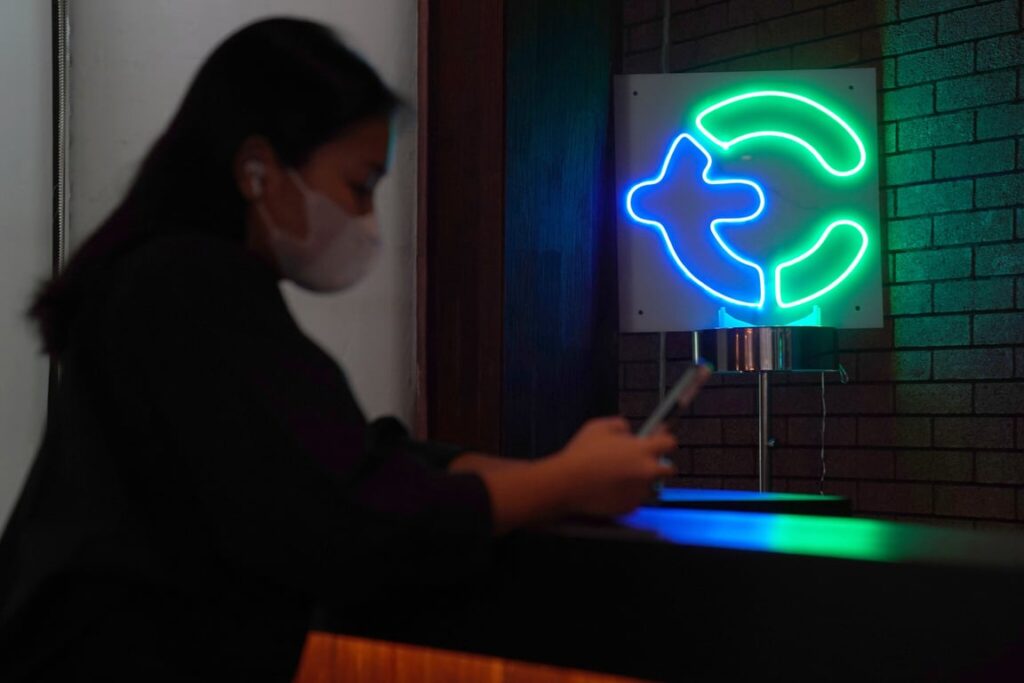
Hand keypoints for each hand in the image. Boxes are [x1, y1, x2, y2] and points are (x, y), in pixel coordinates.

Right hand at [551, 416, 676, 517]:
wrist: (567, 483)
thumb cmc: (581, 453)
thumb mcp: (598, 427)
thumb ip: (619, 424)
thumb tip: (628, 430)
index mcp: (642, 450)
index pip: (669, 443)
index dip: (664, 439)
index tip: (660, 438)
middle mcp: (647, 471)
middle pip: (668, 469)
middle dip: (658, 464)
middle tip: (642, 461)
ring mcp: (640, 491)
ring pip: (650, 486)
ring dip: (641, 481)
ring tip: (619, 476)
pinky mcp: (630, 507)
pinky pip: (634, 499)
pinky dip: (627, 495)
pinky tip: (610, 488)